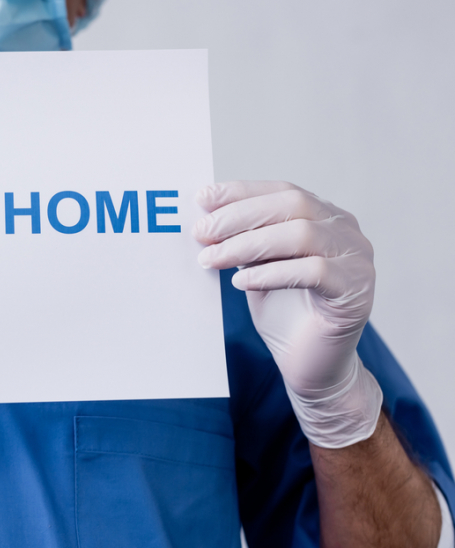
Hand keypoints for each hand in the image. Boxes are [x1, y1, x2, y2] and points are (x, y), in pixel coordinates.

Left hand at [193, 181, 381, 447]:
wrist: (311, 367)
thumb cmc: (285, 314)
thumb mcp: (256, 268)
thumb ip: (243, 241)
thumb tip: (205, 219)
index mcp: (325, 217)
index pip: (282, 192)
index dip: (241, 192)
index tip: (202, 197)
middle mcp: (346, 232)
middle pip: (293, 206)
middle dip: (239, 216)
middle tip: (201, 232)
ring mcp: (357, 260)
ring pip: (301, 235)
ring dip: (248, 245)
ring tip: (212, 259)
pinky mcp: (356, 291)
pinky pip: (313, 272)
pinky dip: (271, 274)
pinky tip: (241, 284)